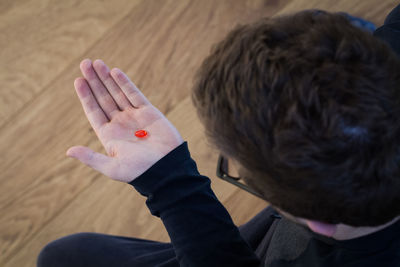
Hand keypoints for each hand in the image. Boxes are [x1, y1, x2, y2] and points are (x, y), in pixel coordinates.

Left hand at [67, 59, 183, 182]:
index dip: (86, 96)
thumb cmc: (140, 171)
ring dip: (107, 78)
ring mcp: (134, 116)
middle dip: (94, 81)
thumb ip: (91, 157)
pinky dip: (125, 83)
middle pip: (104, 98)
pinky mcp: (149, 112)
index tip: (78, 81)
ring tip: (97, 63)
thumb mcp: (112, 167)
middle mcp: (120, 123)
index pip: (94, 111)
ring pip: (117, 93)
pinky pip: (134, 94)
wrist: (167, 168)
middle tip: (84, 63)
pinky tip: (115, 72)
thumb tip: (68, 151)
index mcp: (109, 135)